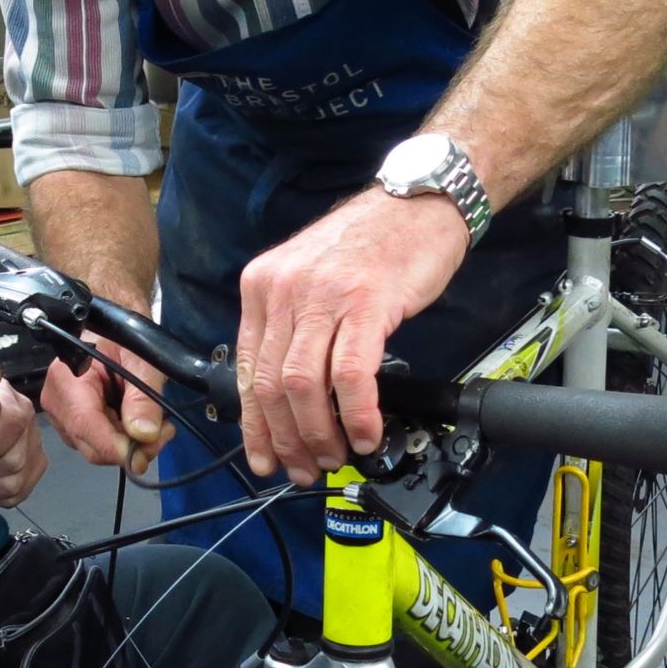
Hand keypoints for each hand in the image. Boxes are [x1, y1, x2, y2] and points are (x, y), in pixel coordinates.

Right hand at [38, 335, 175, 476]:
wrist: (108, 328)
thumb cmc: (121, 337)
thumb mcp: (142, 362)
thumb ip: (143, 398)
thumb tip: (144, 434)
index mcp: (67, 379)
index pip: (86, 426)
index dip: (116, 448)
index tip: (144, 455)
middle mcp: (56, 402)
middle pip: (92, 445)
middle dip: (130, 448)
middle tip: (162, 433)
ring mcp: (61, 416)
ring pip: (96, 449)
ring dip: (128, 445)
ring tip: (154, 424)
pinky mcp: (71, 424)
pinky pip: (96, 443)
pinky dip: (120, 440)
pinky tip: (136, 423)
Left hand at [236, 188, 469, 483]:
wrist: (420, 200)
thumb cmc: (373, 242)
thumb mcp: (312, 277)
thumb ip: (295, 326)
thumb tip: (292, 392)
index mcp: (263, 286)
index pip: (246, 370)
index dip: (255, 425)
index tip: (266, 457)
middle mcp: (284, 290)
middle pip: (270, 385)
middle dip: (286, 439)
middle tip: (305, 467)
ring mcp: (323, 295)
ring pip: (303, 386)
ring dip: (319, 434)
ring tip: (337, 455)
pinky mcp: (366, 302)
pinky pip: (350, 375)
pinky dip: (357, 415)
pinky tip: (367, 433)